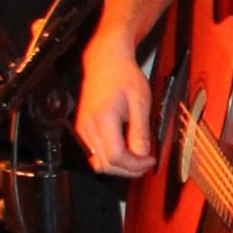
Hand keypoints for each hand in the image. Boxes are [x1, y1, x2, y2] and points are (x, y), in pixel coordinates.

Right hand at [77, 44, 158, 177]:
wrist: (106, 62)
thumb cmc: (123, 77)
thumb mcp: (140, 101)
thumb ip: (140, 130)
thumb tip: (142, 154)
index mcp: (103, 119)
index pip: (116, 156)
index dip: (135, 164)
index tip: (150, 159)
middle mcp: (88, 127)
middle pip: (106, 165)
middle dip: (129, 169)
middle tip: (146, 162)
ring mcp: (82, 130)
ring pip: (98, 163)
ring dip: (119, 167)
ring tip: (137, 158)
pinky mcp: (82, 130)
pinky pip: (94, 155)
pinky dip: (110, 159)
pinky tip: (125, 151)